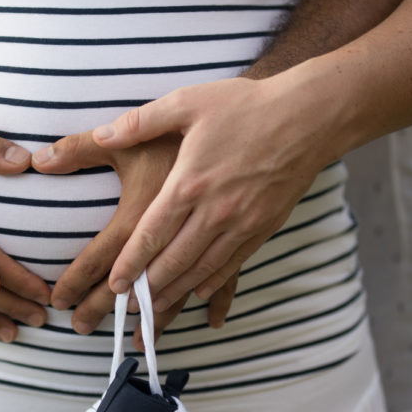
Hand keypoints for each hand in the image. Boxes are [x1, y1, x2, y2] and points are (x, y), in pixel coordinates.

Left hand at [93, 76, 337, 313]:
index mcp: (189, 183)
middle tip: (127, 307)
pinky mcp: (263, 227)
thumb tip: (101, 135)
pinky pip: (232, 265)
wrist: (310, 115)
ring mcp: (242, 223)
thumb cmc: (245, 105)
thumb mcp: (187, 102)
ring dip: (177, 292)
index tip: (113, 284)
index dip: (130, 264)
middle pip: (174, 261)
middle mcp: (214, 211)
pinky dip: (212, 283)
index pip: (151, 234)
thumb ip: (140, 122)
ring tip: (155, 309)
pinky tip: (198, 293)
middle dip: (148, 288)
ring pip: (202, 269)